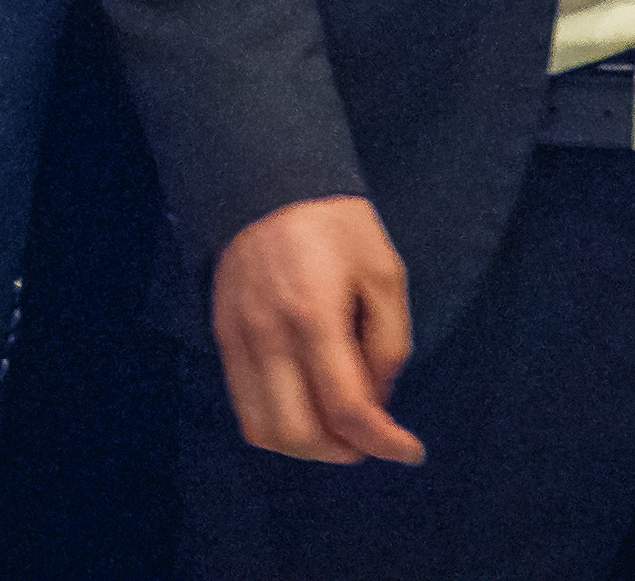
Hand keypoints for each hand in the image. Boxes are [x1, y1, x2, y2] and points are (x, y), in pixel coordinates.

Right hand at [209, 194, 422, 465]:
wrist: (268, 183)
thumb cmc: (336, 226)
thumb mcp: (385, 273)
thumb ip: (388, 343)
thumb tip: (378, 403)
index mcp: (314, 315)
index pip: (346, 407)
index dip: (383, 442)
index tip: (411, 451)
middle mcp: (269, 336)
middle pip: (299, 433)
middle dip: (343, 451)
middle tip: (373, 440)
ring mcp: (238, 340)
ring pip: (264, 430)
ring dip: (308, 447)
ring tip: (341, 432)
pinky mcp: (223, 339)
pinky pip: (244, 406)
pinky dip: (278, 426)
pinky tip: (308, 410)